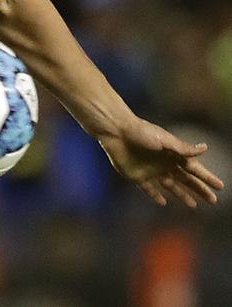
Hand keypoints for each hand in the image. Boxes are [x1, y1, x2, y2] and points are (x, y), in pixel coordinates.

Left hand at [98, 118, 223, 207]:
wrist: (116, 132)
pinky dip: (156, 196)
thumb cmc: (142, 133)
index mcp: (173, 154)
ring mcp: (151, 170)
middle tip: (213, 200)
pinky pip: (149, 189)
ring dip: (182, 195)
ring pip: (171, 186)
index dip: (207, 178)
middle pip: (186, 180)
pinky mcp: (137, 176)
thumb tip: (206, 148)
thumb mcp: (165, 140)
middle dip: (199, 189)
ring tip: (194, 205)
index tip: (220, 186)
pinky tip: (163, 202)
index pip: (195, 169)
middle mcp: (165, 163)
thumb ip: (183, 148)